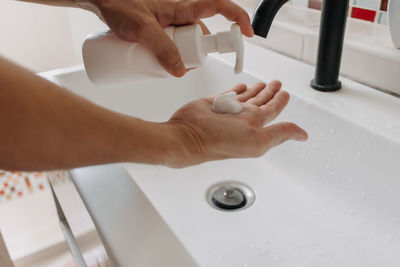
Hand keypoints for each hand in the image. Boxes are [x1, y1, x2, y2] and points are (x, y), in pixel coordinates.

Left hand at [80, 0, 252, 76]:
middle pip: (201, 35)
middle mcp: (179, 15)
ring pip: (185, 43)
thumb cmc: (118, 5)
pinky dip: (170, 56)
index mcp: (182, 7)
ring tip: (163, 68)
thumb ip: (162, 49)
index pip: (219, 7)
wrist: (98, 1)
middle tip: (184, 67)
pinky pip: (172, 45)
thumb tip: (180, 71)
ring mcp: (169, 23)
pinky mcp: (159, 31)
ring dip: (181, 57)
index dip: (237, 18)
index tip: (247, 34)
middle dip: (198, 54)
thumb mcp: (142, 30)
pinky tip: (160, 66)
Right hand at [166, 81, 307, 166]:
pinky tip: (240, 87)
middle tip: (276, 83)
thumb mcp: (257, 140)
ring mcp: (227, 111)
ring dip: (254, 90)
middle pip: (260, 103)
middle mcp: (241, 119)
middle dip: (270, 92)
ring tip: (261, 83)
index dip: (280, 101)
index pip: (272, 111)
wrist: (189, 136)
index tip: (285, 93)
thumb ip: (280, 134)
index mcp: (254, 126)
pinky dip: (235, 90)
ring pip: (245, 98)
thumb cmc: (219, 141)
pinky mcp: (212, 104)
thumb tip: (302, 135)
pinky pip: (227, 94)